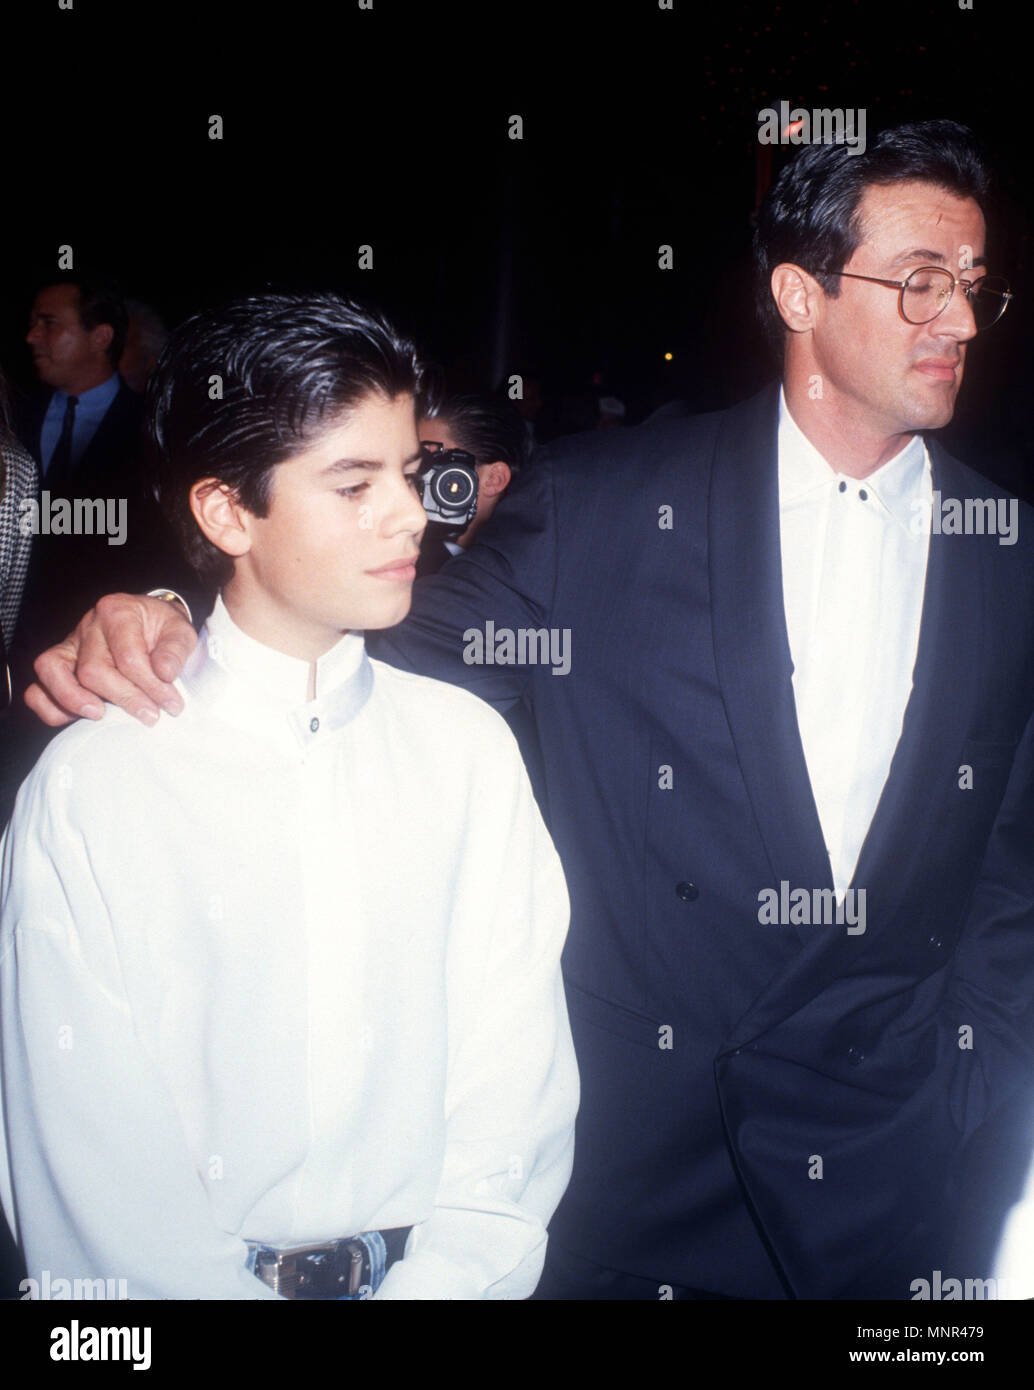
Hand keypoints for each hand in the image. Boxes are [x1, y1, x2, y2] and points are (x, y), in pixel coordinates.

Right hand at [25, 594, 198, 725]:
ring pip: (51, 672)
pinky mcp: (58, 666)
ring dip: (75, 701)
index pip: (128, 656)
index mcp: (117, 611)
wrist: (149, 623)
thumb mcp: (181, 631)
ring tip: (102, 716)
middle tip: (151, 716)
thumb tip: (164, 673)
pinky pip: (37, 689)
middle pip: (93, 670)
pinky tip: (78, 719)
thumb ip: (176, 650)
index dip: (151, 686)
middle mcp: (88, 626)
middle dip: (124, 699)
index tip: (172, 705)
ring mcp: (68, 646)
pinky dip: (51, 708)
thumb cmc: (162, 629)